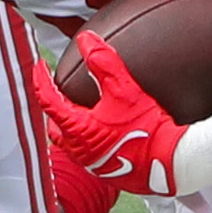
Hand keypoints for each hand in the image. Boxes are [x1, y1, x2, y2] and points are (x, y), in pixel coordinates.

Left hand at [37, 29, 195, 198]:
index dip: (41, 79)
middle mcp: (79, 151)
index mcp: (77, 130)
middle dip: (53, 108)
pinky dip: (87, 138)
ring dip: (70, 125)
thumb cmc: (148, 129)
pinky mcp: (106, 172)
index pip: (47, 99)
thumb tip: (87, 40)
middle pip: (55, 126)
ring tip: (81, 110)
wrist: (170, 162)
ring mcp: (92, 164)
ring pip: (70, 142)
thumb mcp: (124, 90)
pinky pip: (87, 153)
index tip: (41, 66)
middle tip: (58, 92)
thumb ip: (104, 62)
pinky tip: (103, 131)